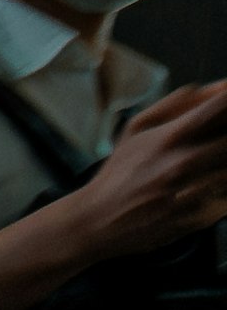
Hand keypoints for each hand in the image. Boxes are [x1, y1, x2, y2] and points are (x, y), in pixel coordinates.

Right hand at [83, 75, 226, 255]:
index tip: (225, 104)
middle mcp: (184, 162)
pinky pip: (226, 200)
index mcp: (171, 136)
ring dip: (222, 166)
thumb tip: (215, 86)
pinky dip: (220, 194)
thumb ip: (176, 104)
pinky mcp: (198, 219)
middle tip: (212, 142)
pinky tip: (200, 192)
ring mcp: (192, 193)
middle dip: (225, 138)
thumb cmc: (118, 173)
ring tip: (200, 169)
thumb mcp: (137, 128)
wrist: (96, 222)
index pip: (221, 107)